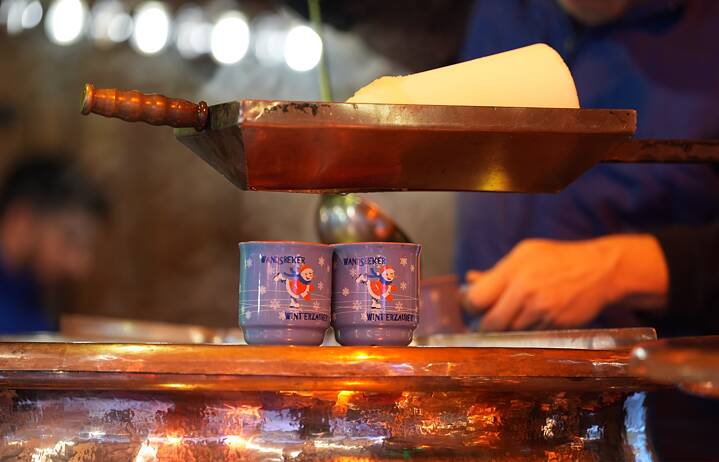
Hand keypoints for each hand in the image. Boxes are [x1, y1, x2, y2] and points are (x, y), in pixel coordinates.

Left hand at [463, 235, 667, 330]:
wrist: (600, 270)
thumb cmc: (557, 259)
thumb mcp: (525, 254)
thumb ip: (496, 271)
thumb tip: (469, 280)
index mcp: (513, 271)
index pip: (476, 299)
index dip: (468, 307)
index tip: (471, 307)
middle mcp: (525, 291)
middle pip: (489, 323)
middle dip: (484, 325)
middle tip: (484, 321)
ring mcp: (540, 310)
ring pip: (509, 332)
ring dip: (506, 329)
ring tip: (513, 315)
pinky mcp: (554, 325)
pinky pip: (530, 335)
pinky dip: (526, 331)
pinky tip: (532, 318)